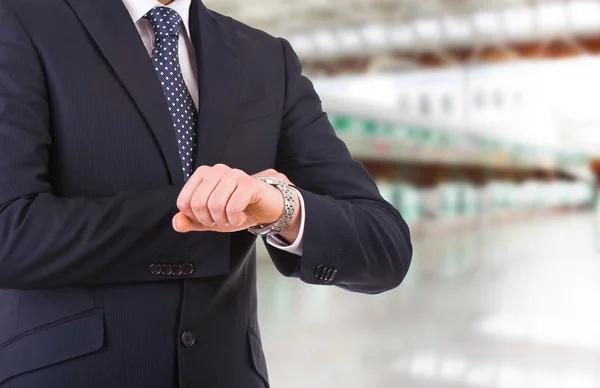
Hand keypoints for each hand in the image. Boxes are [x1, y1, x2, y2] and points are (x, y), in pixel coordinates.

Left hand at [172, 165, 292, 232]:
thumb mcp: (210, 219)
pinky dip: (236, 219)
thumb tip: (177, 223)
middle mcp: (217, 170)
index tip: (208, 217)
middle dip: (209, 220)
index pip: (184, 202)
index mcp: (203, 174)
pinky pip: (233, 208)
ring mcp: (233, 174)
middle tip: (221, 220)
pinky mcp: (249, 183)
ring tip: (232, 218)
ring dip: (224, 221)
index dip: (195, 217)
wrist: (265, 207)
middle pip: (198, 204)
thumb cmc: (236, 209)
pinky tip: (241, 216)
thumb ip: (191, 221)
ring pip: (215, 206)